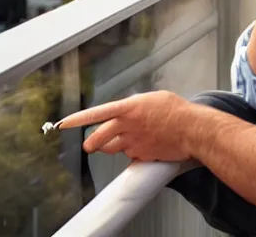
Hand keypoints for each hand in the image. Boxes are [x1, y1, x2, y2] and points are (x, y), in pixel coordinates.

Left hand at [59, 91, 193, 161]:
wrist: (192, 130)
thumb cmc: (176, 110)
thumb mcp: (152, 98)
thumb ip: (135, 106)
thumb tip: (128, 111)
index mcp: (128, 108)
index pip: (97, 113)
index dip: (78, 119)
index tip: (64, 124)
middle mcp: (128, 126)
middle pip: (98, 138)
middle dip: (91, 142)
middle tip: (89, 145)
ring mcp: (134, 143)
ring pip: (112, 149)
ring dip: (111, 147)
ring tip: (123, 141)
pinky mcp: (142, 156)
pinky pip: (130, 156)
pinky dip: (132, 153)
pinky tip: (145, 145)